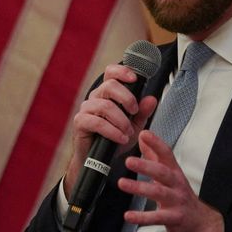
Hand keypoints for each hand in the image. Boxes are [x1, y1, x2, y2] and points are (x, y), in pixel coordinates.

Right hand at [64, 64, 157, 197]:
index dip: (122, 71)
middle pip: (110, 86)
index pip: (111, 72)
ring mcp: (86, 109)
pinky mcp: (80, 122)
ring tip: (128, 132)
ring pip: (105, 105)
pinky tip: (120, 138)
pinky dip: (112, 131)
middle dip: (127, 98)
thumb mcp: (134, 126)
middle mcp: (95, 97)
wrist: (101, 160)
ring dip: (121, 120)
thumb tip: (152, 99)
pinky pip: (97, 122)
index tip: (135, 79)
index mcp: (107, 93)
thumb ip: (143, 112)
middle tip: (135, 112)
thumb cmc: (115, 139)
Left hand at [118, 131, 223, 231]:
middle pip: (162, 172)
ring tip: (122, 183)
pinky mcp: (174, 218)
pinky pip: (157, 217)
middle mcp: (176, 184)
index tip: (144, 134)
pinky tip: (128, 215)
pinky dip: (142, 217)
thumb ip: (154, 156)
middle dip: (146, 165)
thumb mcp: (170, 174)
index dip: (156, 143)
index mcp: (174, 172)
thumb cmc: (181, 195)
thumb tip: (142, 137)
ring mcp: (177, 201)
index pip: (167, 154)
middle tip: (129, 161)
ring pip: (159, 193)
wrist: (200, 222)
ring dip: (140, 188)